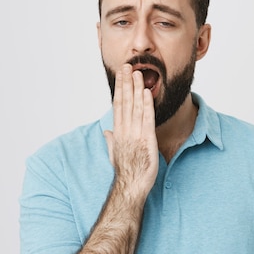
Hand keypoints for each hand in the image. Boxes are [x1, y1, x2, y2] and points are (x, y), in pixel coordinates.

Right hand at [104, 64, 158, 200]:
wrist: (130, 186)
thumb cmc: (125, 172)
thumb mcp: (115, 154)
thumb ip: (111, 140)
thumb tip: (106, 132)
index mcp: (118, 132)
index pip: (118, 105)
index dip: (120, 88)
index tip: (121, 75)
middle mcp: (124, 130)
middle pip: (124, 102)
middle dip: (126, 83)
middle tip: (127, 66)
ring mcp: (135, 134)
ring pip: (135, 107)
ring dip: (136, 89)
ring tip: (138, 73)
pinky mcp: (147, 140)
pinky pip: (147, 119)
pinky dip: (147, 105)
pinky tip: (147, 93)